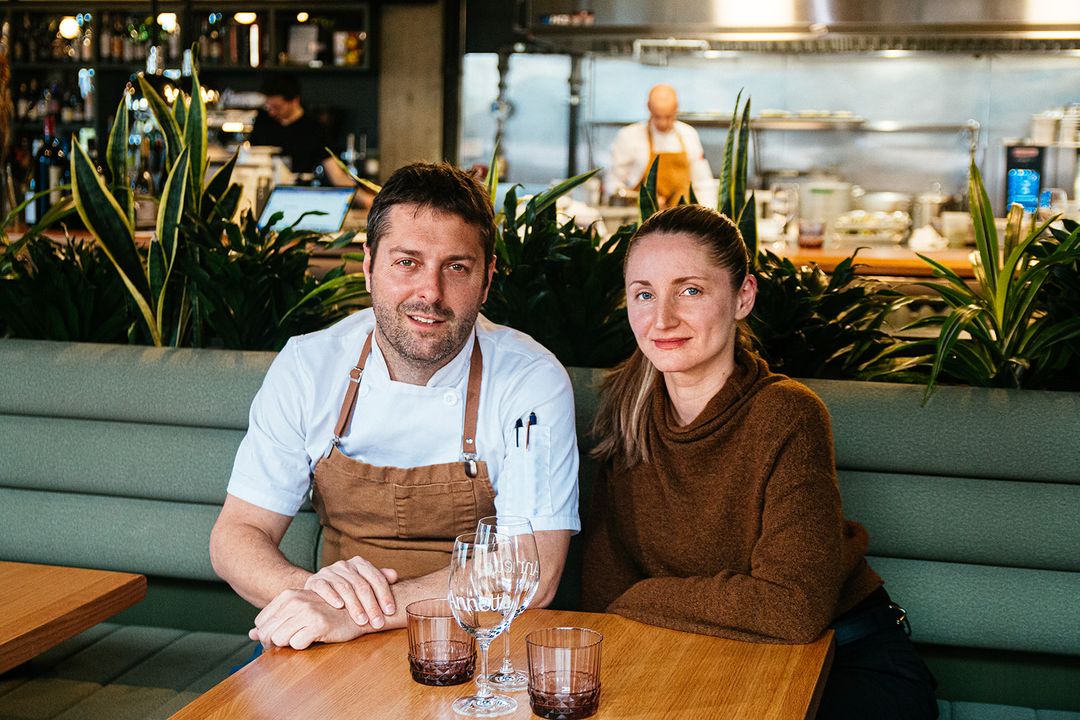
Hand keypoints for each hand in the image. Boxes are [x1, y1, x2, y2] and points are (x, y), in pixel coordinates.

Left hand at [250, 588, 368, 649]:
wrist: (358, 611)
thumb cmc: (327, 612)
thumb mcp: (299, 611)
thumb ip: (274, 620)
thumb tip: (250, 635)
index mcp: (288, 595)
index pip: (261, 622)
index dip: (267, 635)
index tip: (280, 638)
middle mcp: (296, 601)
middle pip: (267, 633)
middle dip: (274, 644)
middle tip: (290, 643)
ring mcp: (307, 611)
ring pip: (280, 639)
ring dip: (289, 644)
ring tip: (304, 639)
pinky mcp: (319, 624)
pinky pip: (297, 644)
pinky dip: (303, 645)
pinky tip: (314, 638)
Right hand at [302, 557, 399, 628]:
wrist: (319, 588)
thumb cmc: (347, 588)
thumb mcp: (364, 582)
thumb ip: (379, 580)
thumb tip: (394, 575)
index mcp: (360, 564)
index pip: (376, 578)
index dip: (385, 595)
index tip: (390, 611)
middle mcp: (345, 565)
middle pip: (361, 585)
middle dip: (371, 606)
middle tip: (377, 622)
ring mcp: (329, 571)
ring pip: (345, 587)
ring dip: (355, 606)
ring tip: (362, 621)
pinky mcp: (315, 580)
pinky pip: (324, 587)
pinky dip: (332, 596)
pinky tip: (339, 606)